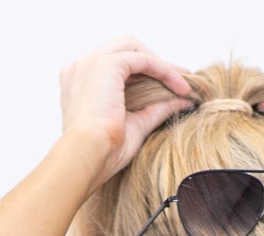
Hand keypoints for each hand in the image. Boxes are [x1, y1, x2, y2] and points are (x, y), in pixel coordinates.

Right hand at [59, 37, 193, 187]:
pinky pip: (142, 59)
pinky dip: (163, 69)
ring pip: (134, 49)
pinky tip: (179, 85)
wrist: (88, 158)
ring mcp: (91, 63)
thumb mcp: (135, 126)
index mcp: (80, 82)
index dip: (144, 73)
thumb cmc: (103, 152)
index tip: (169, 86)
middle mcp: (82, 68)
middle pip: (124, 50)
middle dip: (153, 62)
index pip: (116, 66)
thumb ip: (156, 109)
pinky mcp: (106, 65)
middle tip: (179, 82)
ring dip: (160, 64)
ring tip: (182, 84)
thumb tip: (183, 101)